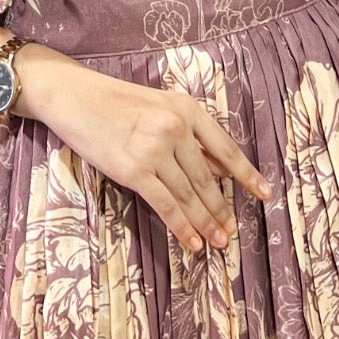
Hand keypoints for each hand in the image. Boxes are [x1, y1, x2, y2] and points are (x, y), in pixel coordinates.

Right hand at [36, 57, 272, 253]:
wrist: (74, 95)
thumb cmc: (116, 100)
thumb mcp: (160, 105)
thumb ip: (190, 134)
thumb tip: (220, 166)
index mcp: (187, 108)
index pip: (226, 148)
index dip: (247, 174)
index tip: (265, 193)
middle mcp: (176, 128)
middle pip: (208, 178)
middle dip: (222, 208)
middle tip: (232, 232)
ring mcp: (155, 150)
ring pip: (190, 195)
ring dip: (206, 222)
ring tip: (219, 241)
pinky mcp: (134, 170)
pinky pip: (166, 205)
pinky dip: (182, 227)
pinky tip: (193, 242)